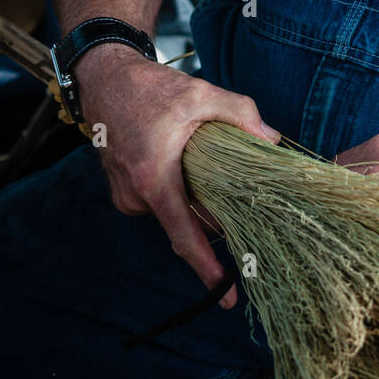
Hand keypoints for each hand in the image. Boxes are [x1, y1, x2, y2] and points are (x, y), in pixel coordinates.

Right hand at [74, 44, 280, 308]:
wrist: (106, 81)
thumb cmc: (151, 89)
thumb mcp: (202, 94)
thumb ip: (241, 115)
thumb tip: (272, 141)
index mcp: (154, 179)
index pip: (186, 236)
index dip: (208, 269)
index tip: (228, 297)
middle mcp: (136, 196)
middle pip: (189, 220)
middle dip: (214, 209)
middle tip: (237, 188)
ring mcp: (127, 197)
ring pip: (177, 209)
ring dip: (195, 193)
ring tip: (197, 156)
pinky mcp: (125, 193)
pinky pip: (163, 201)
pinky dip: (178, 189)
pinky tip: (181, 158)